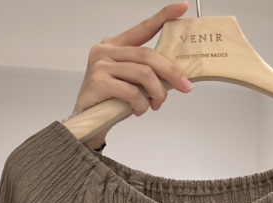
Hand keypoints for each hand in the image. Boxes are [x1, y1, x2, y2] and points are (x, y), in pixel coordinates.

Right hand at [73, 2, 193, 148]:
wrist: (88, 121)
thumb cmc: (110, 101)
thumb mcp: (131, 82)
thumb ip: (145, 73)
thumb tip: (174, 76)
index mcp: (115, 45)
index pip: (142, 28)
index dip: (163, 17)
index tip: (182, 7)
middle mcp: (106, 50)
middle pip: (148, 55)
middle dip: (171, 72)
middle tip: (184, 86)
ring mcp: (100, 65)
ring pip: (143, 74)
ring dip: (157, 93)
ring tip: (156, 105)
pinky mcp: (98, 82)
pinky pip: (132, 92)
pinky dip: (141, 104)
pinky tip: (139, 110)